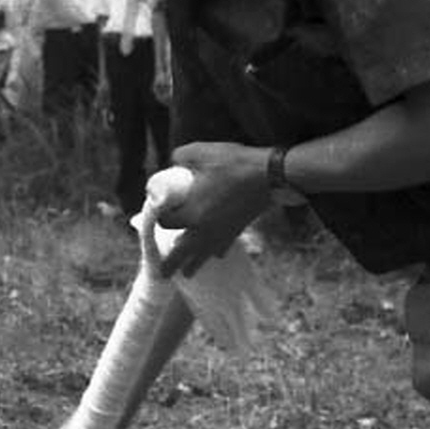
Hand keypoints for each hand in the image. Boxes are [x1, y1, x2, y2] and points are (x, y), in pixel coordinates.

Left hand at [157, 142, 271, 277]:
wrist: (270, 176)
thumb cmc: (234, 164)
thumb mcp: (201, 153)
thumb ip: (181, 156)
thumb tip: (172, 161)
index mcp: (192, 213)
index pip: (166, 223)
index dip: (159, 219)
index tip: (160, 214)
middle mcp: (204, 229)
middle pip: (181, 252)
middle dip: (171, 263)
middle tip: (163, 274)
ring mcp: (221, 234)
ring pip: (203, 256)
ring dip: (193, 265)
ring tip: (186, 275)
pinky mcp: (236, 232)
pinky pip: (223, 248)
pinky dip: (217, 251)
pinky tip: (217, 254)